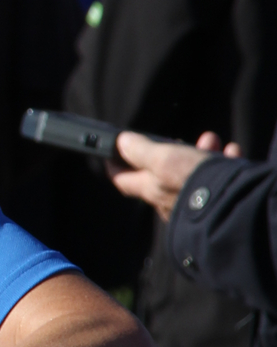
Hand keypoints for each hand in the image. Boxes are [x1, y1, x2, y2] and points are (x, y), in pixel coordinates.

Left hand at [110, 130, 238, 219]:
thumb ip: (142, 150)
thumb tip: (121, 142)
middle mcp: (170, 200)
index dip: (115, 167)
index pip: (124, 181)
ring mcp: (193, 203)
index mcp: (152, 191)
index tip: (110, 155)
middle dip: (170, 151)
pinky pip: (217, 179)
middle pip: (162, 173)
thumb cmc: (194, 183)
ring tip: (211, 140)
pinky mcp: (218, 202)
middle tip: (179, 140)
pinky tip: (231, 153)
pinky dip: (223, 163)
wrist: (235, 207)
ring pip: (191, 173)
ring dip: (200, 152)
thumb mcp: (163, 159)